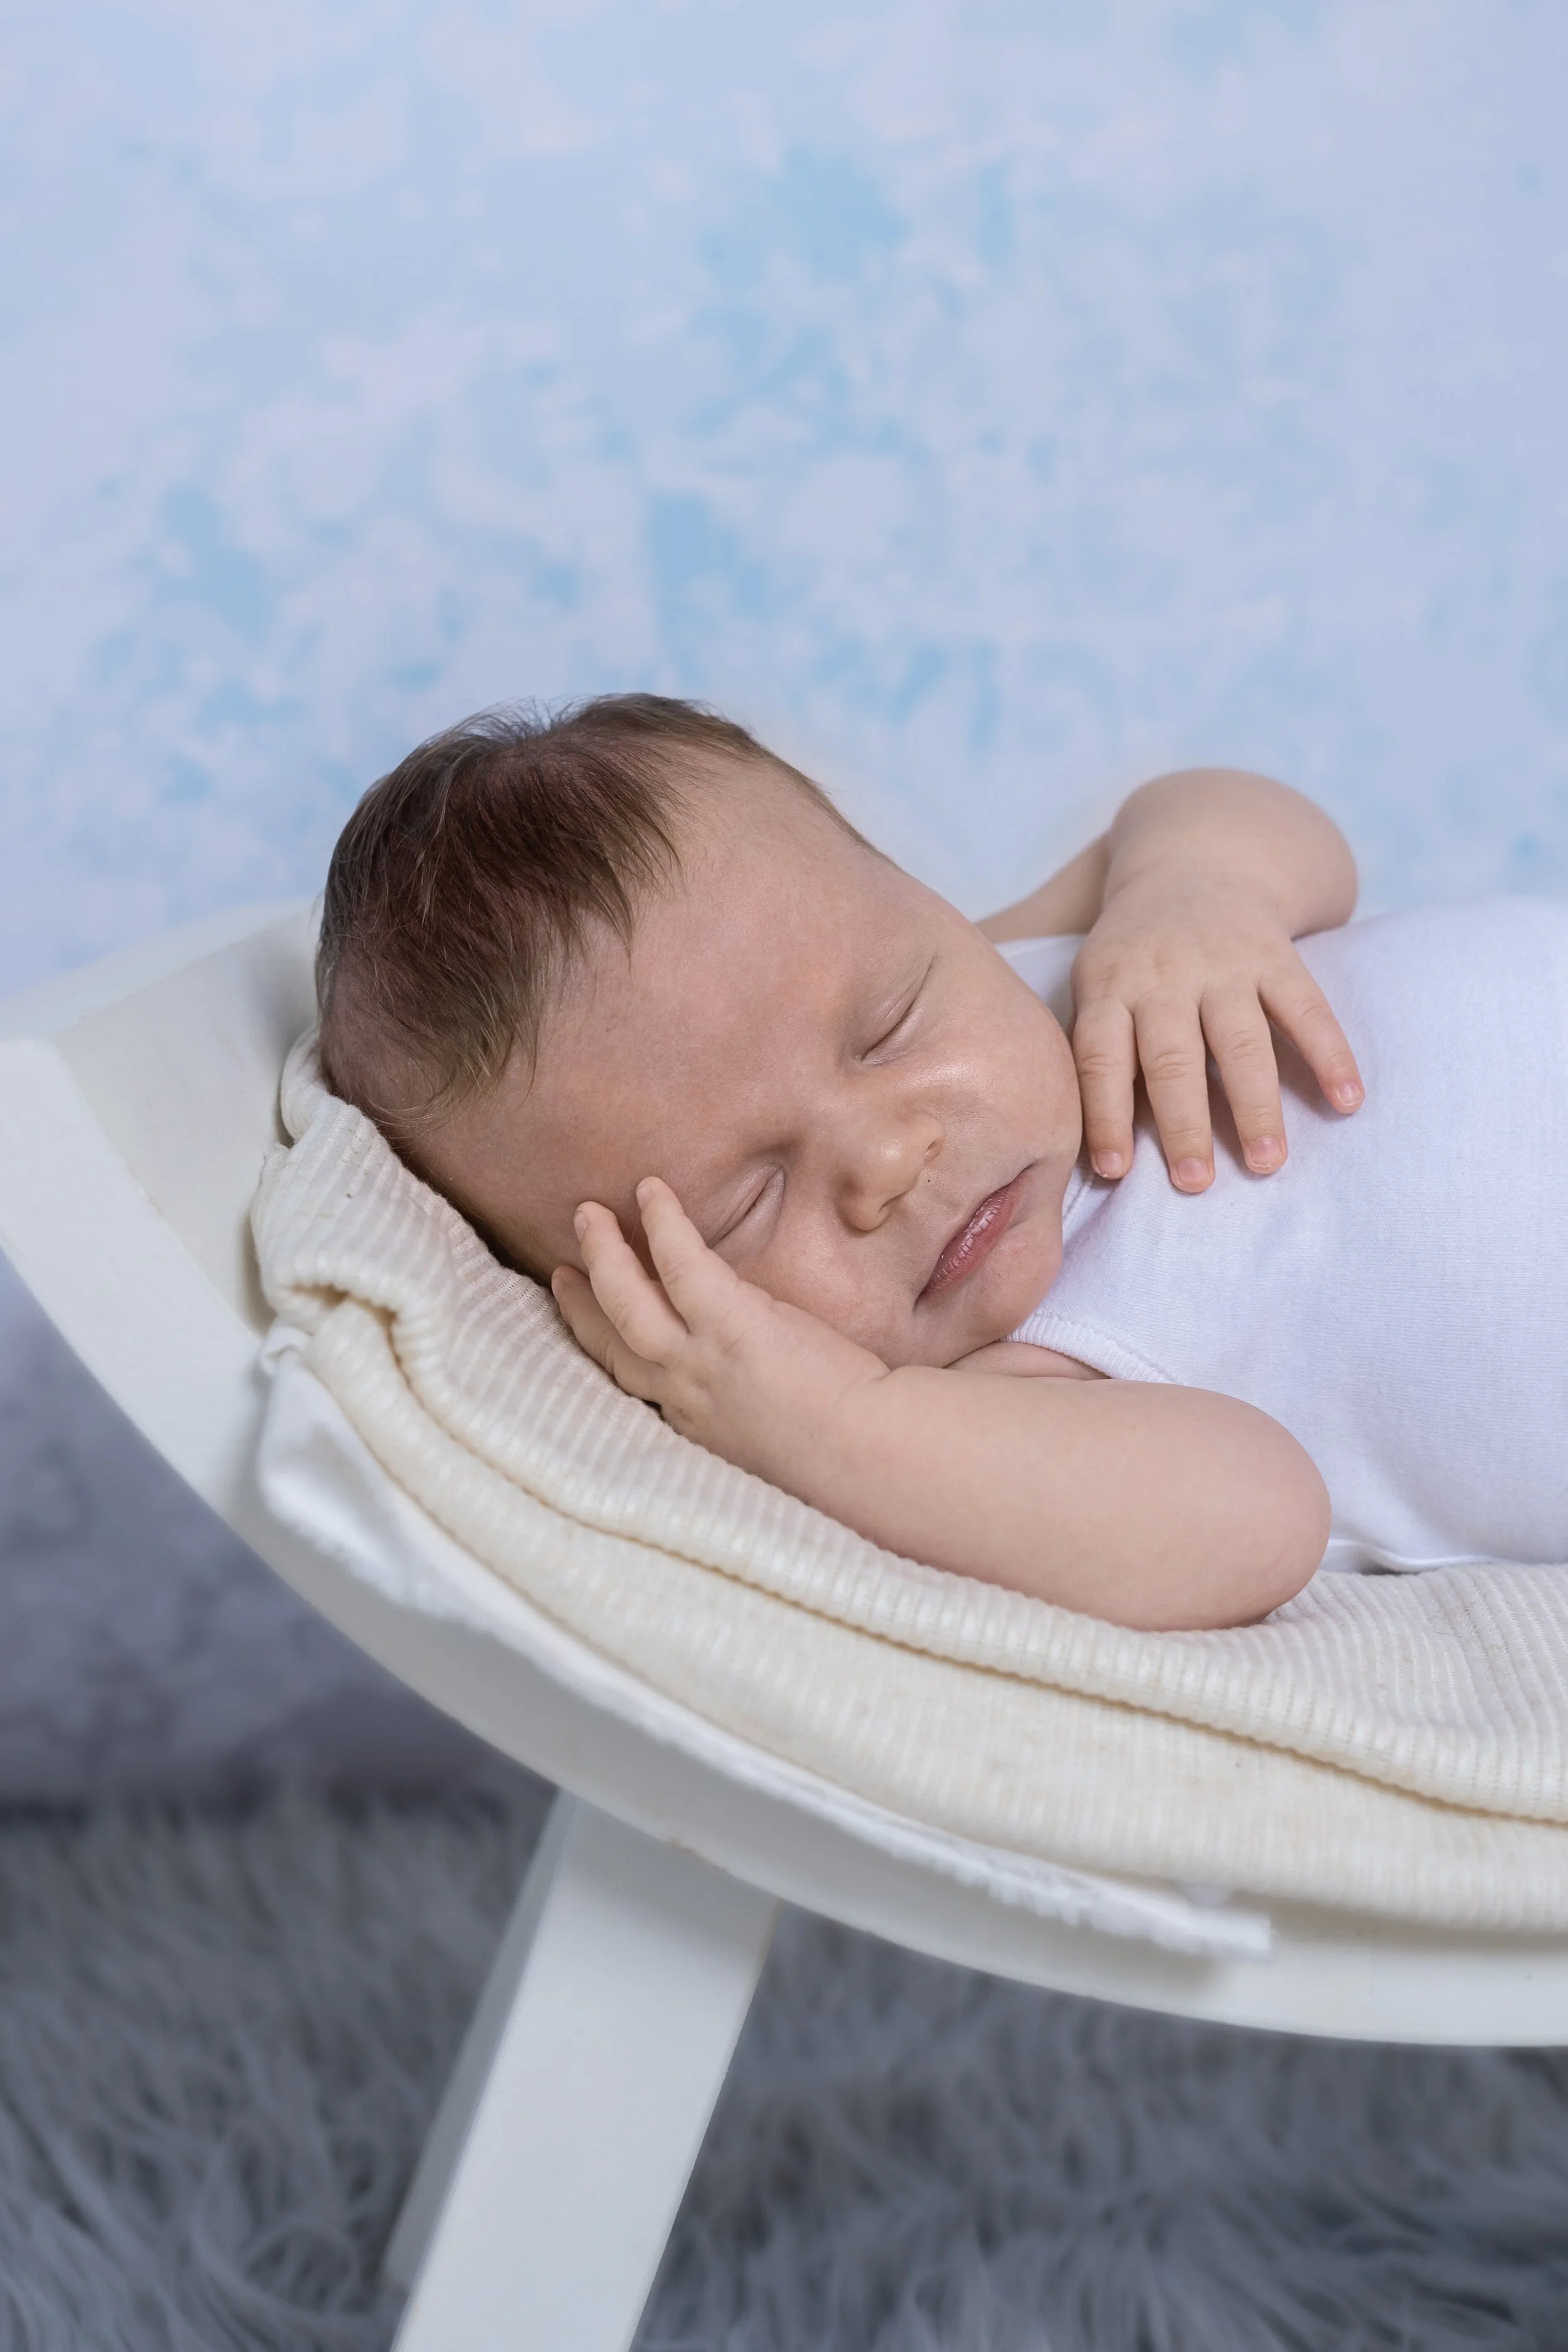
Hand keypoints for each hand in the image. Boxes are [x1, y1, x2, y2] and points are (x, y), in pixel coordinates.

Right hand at [550, 1176, 888, 1484]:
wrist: (869, 1456)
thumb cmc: (846, 1446)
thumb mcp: (773, 1430)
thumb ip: (747, 1399)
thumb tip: (753, 1372)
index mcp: (696, 1422)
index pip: (635, 1380)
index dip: (604, 1346)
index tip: (587, 1320)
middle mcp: (685, 1396)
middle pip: (614, 1343)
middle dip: (582, 1304)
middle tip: (562, 1269)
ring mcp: (701, 1362)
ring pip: (628, 1303)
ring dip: (603, 1257)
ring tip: (588, 1214)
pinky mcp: (731, 1326)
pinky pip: (681, 1265)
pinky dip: (663, 1226)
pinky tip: (651, 1192)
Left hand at [1070, 870, 1363, 1189]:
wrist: (1192, 863)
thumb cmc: (1133, 956)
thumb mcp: (1096, 984)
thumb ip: (1097, 1050)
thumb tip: (1094, 1144)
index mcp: (1112, 987)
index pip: (1101, 1057)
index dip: (1106, 1114)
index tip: (1116, 1170)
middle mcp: (1166, 976)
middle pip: (1173, 1057)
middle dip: (1184, 1123)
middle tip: (1195, 1183)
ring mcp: (1225, 965)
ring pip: (1241, 1041)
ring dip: (1256, 1105)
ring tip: (1267, 1162)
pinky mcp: (1276, 956)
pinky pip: (1306, 1009)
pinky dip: (1330, 1055)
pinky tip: (1348, 1102)